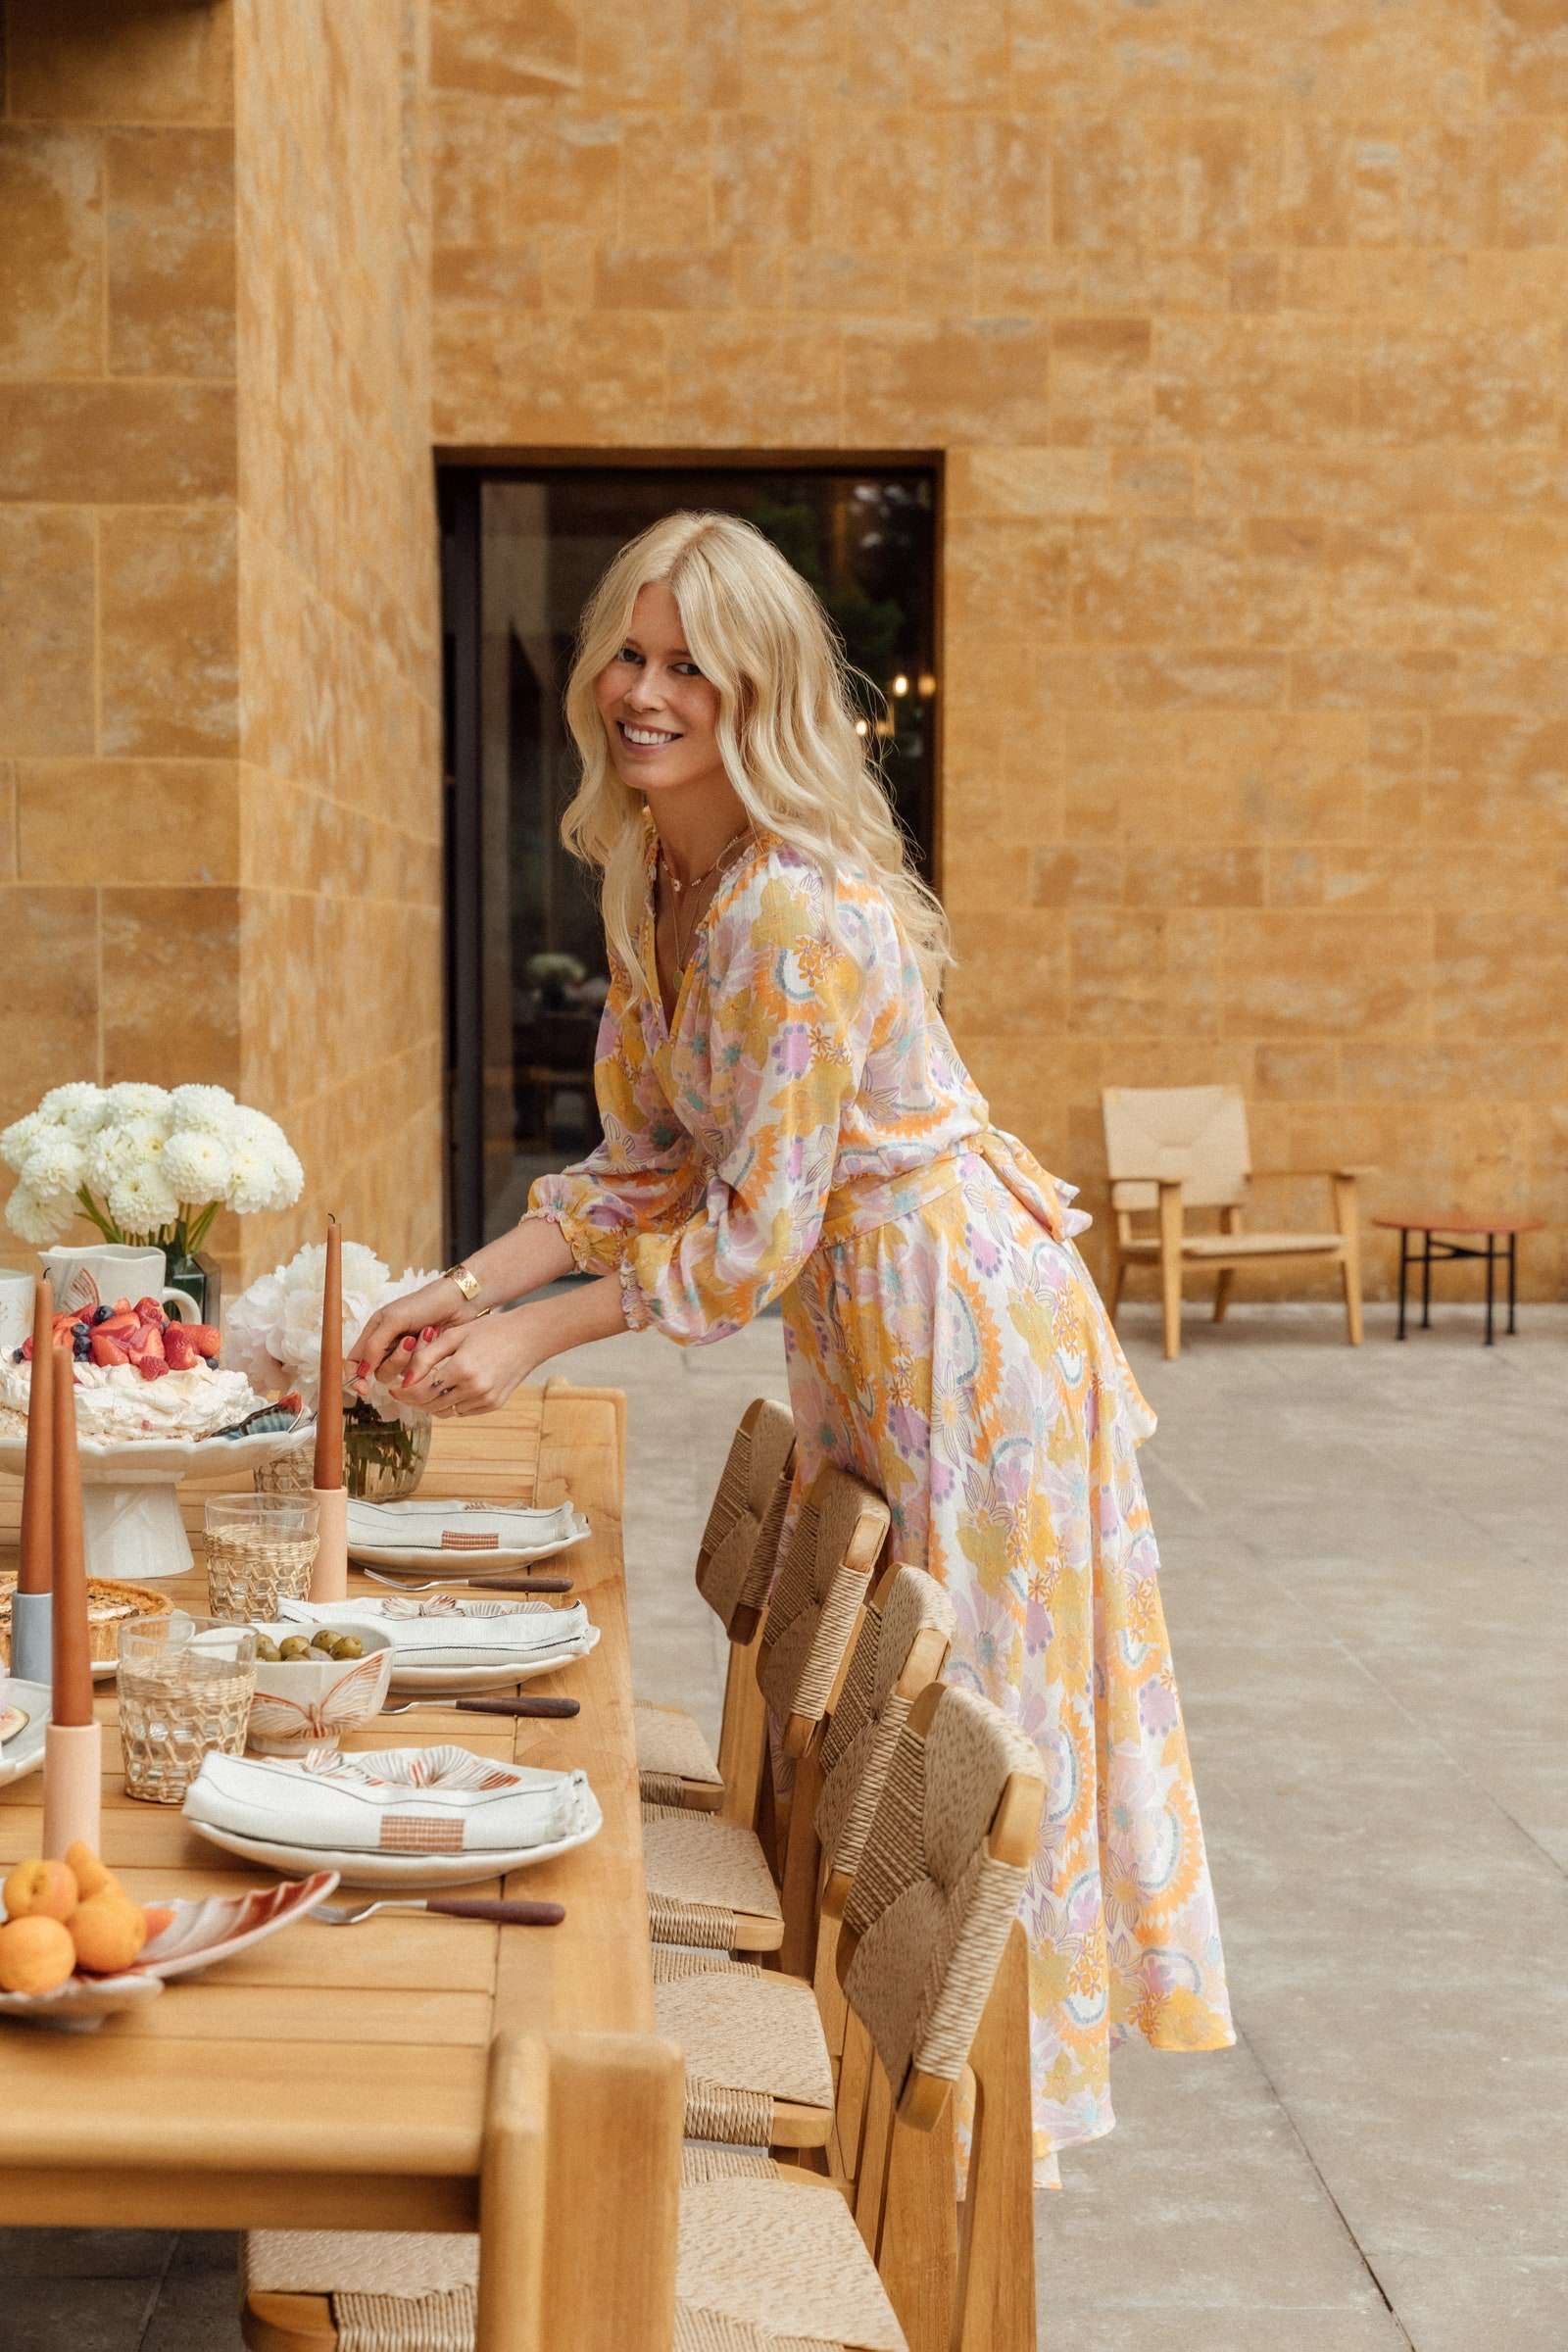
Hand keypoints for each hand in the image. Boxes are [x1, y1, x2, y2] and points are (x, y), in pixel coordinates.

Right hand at [349, 1278, 480, 1393]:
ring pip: (399, 1374)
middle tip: (410, 1341)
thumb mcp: (394, 1319)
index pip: (354, 1362)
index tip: (363, 1388)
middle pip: (378, 1371)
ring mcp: (405, 1355)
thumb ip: (374, 1345)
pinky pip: (417, 1371)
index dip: (354, 1378)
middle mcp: (386, 1346)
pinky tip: (433, 1336)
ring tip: (426, 1334)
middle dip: (395, 1360)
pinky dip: (425, 1355)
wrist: (457, 1301)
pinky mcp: (423, 1361)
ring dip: (412, 1356)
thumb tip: (362, 1371)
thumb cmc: (424, 1303)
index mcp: (374, 1333)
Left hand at [394, 1307, 545, 1418]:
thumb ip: (426, 1356)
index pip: (421, 1391)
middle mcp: (474, 1388)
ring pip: (446, 1412)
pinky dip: (451, 1404)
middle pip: (431, 1405)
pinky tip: (450, 1389)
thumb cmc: (490, 1330)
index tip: (394, 1387)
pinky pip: (462, 1411)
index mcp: (462, 1368)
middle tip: (405, 1390)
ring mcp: (485, 1399)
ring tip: (426, 1389)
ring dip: (431, 1403)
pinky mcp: (493, 1405)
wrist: (528, 1338)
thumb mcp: (455, 1335)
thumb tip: (404, 1379)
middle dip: (413, 1399)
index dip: (403, 1392)